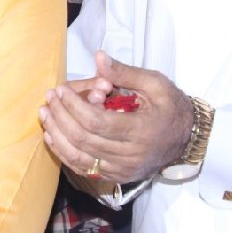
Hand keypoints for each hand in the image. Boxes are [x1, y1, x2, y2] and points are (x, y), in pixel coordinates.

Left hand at [39, 51, 192, 182]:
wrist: (187, 138)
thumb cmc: (170, 106)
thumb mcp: (155, 84)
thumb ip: (124, 72)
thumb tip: (98, 56)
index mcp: (142, 130)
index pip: (96, 121)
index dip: (72, 106)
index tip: (60, 90)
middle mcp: (132, 155)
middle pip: (83, 138)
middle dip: (60, 116)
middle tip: (49, 98)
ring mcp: (124, 169)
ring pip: (79, 156)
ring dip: (56, 134)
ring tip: (44, 113)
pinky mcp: (117, 176)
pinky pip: (83, 168)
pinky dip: (63, 152)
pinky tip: (51, 135)